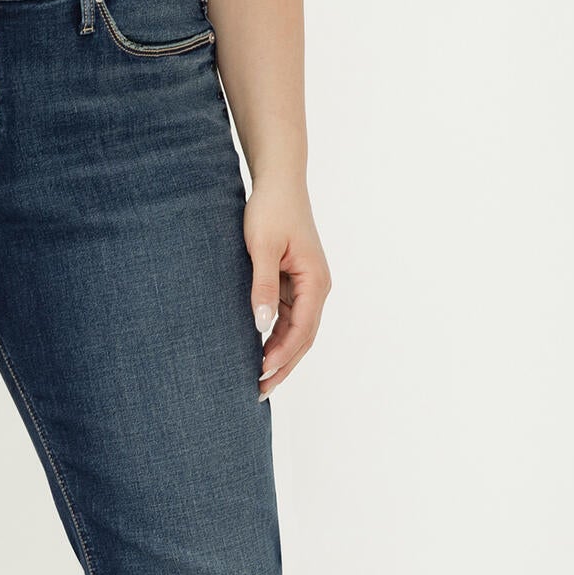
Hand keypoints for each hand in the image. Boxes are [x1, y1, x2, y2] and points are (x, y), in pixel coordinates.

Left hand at [245, 177, 330, 398]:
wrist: (278, 182)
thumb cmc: (271, 210)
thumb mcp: (262, 247)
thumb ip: (262, 286)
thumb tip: (260, 325)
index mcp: (316, 281)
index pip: (302, 329)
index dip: (282, 354)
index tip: (260, 372)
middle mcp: (317, 288)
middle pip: (302, 338)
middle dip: (282, 366)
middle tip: (258, 391)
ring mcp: (306, 286)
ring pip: (295, 331)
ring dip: (279, 355)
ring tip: (257, 381)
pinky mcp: (294, 283)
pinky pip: (287, 318)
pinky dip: (274, 337)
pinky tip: (257, 352)